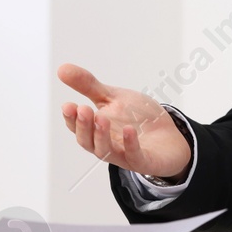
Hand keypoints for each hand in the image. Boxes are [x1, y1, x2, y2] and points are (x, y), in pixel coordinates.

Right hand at [58, 63, 191, 178]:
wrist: (170, 136)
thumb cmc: (138, 118)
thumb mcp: (112, 97)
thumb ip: (88, 85)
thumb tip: (62, 69)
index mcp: (96, 130)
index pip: (77, 127)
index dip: (71, 118)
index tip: (68, 105)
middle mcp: (107, 145)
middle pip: (87, 141)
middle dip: (83, 126)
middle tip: (82, 110)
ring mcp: (124, 155)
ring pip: (106, 152)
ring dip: (101, 136)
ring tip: (100, 118)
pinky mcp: (144, 161)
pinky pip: (135, 156)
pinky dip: (131, 145)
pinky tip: (129, 130)